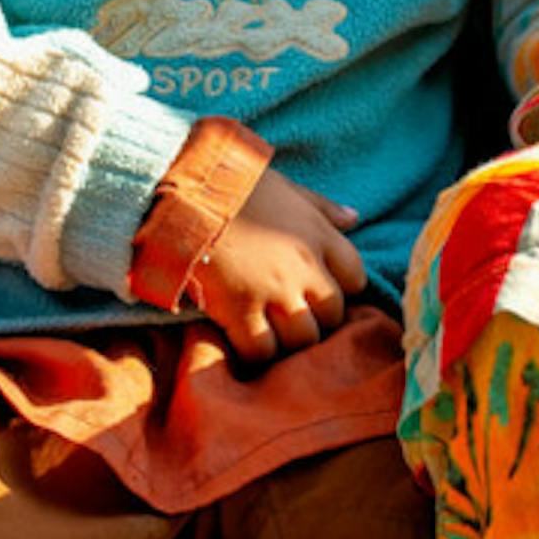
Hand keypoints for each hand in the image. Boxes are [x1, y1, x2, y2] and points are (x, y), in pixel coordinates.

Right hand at [188, 167, 365, 362]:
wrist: (182, 192)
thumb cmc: (234, 186)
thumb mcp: (285, 187)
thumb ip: (322, 206)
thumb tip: (354, 218)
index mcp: (318, 236)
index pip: (356, 278)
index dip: (340, 287)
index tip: (317, 287)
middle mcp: (304, 268)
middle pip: (332, 316)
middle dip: (316, 319)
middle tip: (291, 314)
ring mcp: (273, 292)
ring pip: (303, 339)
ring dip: (289, 340)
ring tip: (270, 330)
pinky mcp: (239, 310)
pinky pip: (262, 351)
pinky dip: (257, 352)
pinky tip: (244, 339)